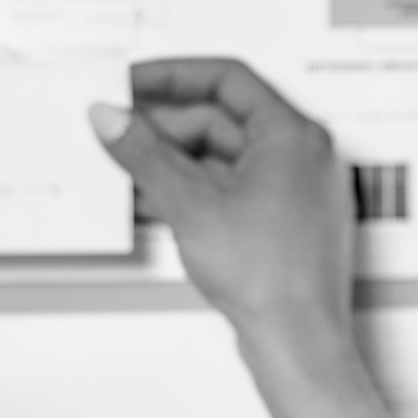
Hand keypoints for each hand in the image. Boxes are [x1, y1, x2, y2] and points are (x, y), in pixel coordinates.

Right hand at [91, 58, 354, 337]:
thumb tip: (114, 119)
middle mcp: (302, 157)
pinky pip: (232, 189)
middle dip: (166, 124)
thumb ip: (145, 154)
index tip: (132, 81)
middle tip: (118, 128)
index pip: (228, 78)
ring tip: (127, 165)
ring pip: (225, 157)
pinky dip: (194, 189)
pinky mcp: (283, 225)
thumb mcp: (191, 204)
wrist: (299, 342)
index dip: (172, 75)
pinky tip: (155, 198)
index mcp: (294, 135)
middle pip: (223, 118)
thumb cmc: (274, 278)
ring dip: (174, 159)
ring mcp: (295, 192)